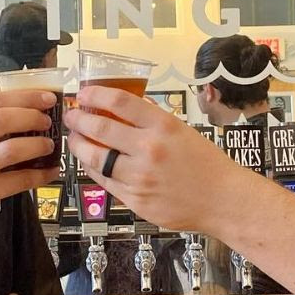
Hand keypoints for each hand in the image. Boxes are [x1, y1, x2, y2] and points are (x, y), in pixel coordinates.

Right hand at [0, 90, 60, 243]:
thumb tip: (21, 113)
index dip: (25, 97)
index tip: (45, 98)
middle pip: (2, 119)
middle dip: (32, 117)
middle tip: (48, 121)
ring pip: (11, 149)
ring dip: (38, 145)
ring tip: (48, 145)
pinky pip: (17, 180)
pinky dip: (40, 175)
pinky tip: (50, 172)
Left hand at [63, 87, 250, 233]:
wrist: (223, 201)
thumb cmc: (206, 165)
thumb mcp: (182, 131)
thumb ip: (151, 120)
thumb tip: (121, 107)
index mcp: (163, 126)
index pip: (120, 102)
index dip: (95, 94)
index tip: (83, 94)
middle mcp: (149, 150)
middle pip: (100, 128)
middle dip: (79, 120)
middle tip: (71, 116)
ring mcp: (140, 177)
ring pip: (96, 158)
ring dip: (80, 146)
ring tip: (76, 139)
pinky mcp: (135, 200)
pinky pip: (105, 181)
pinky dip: (93, 168)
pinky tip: (91, 161)